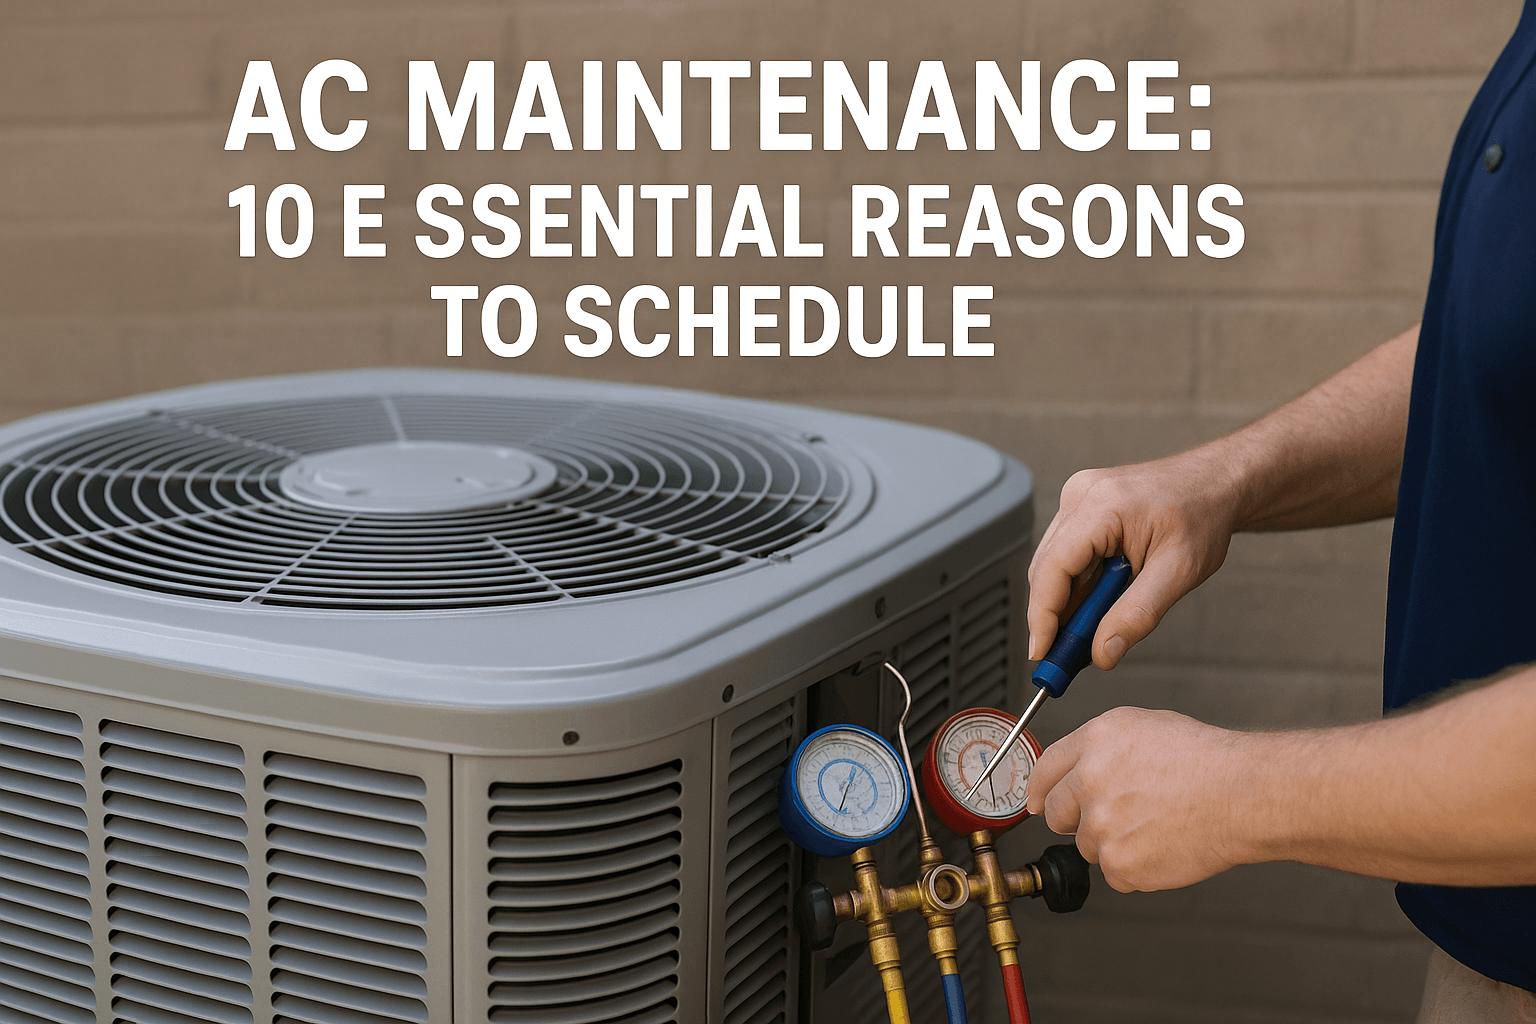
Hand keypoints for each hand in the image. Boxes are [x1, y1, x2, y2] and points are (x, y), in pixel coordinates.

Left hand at [1024, 706, 1250, 891]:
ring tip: (1155, 824)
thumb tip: (1075, 770)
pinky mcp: (1119, 863)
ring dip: (1114, 842)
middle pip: (1056, 814)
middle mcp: (1089, 781)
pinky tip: (1163, 845)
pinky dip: (1136, 867)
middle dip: (1076, 819)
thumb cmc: (1206, 761)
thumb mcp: (1144, 727)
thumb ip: (1099, 748)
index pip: (1044, 770)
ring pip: (1089, 846)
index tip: (1038, 802)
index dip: (1040, 790)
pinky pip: (1115, 873)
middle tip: (1115, 817)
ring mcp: (1101, 825)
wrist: (1242, 795)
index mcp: (1093, 742)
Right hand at [1027, 451, 1244, 668]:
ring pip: (1053, 564)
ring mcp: (1079, 499)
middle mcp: (1081, 496)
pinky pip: (1066, 554)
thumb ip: (1138, 615)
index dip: (1041, 615)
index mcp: (1102, 505)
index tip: (1041, 653)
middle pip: (1046, 568)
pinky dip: (1077, 585)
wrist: (1217, 483)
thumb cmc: (1203, 516)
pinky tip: (1098, 603)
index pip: (1052, 568)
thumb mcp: (1179, 572)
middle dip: (1054, 616)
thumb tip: (1102, 653)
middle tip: (1068, 657)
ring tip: (1092, 631)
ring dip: (1067, 602)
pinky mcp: (1082, 508)